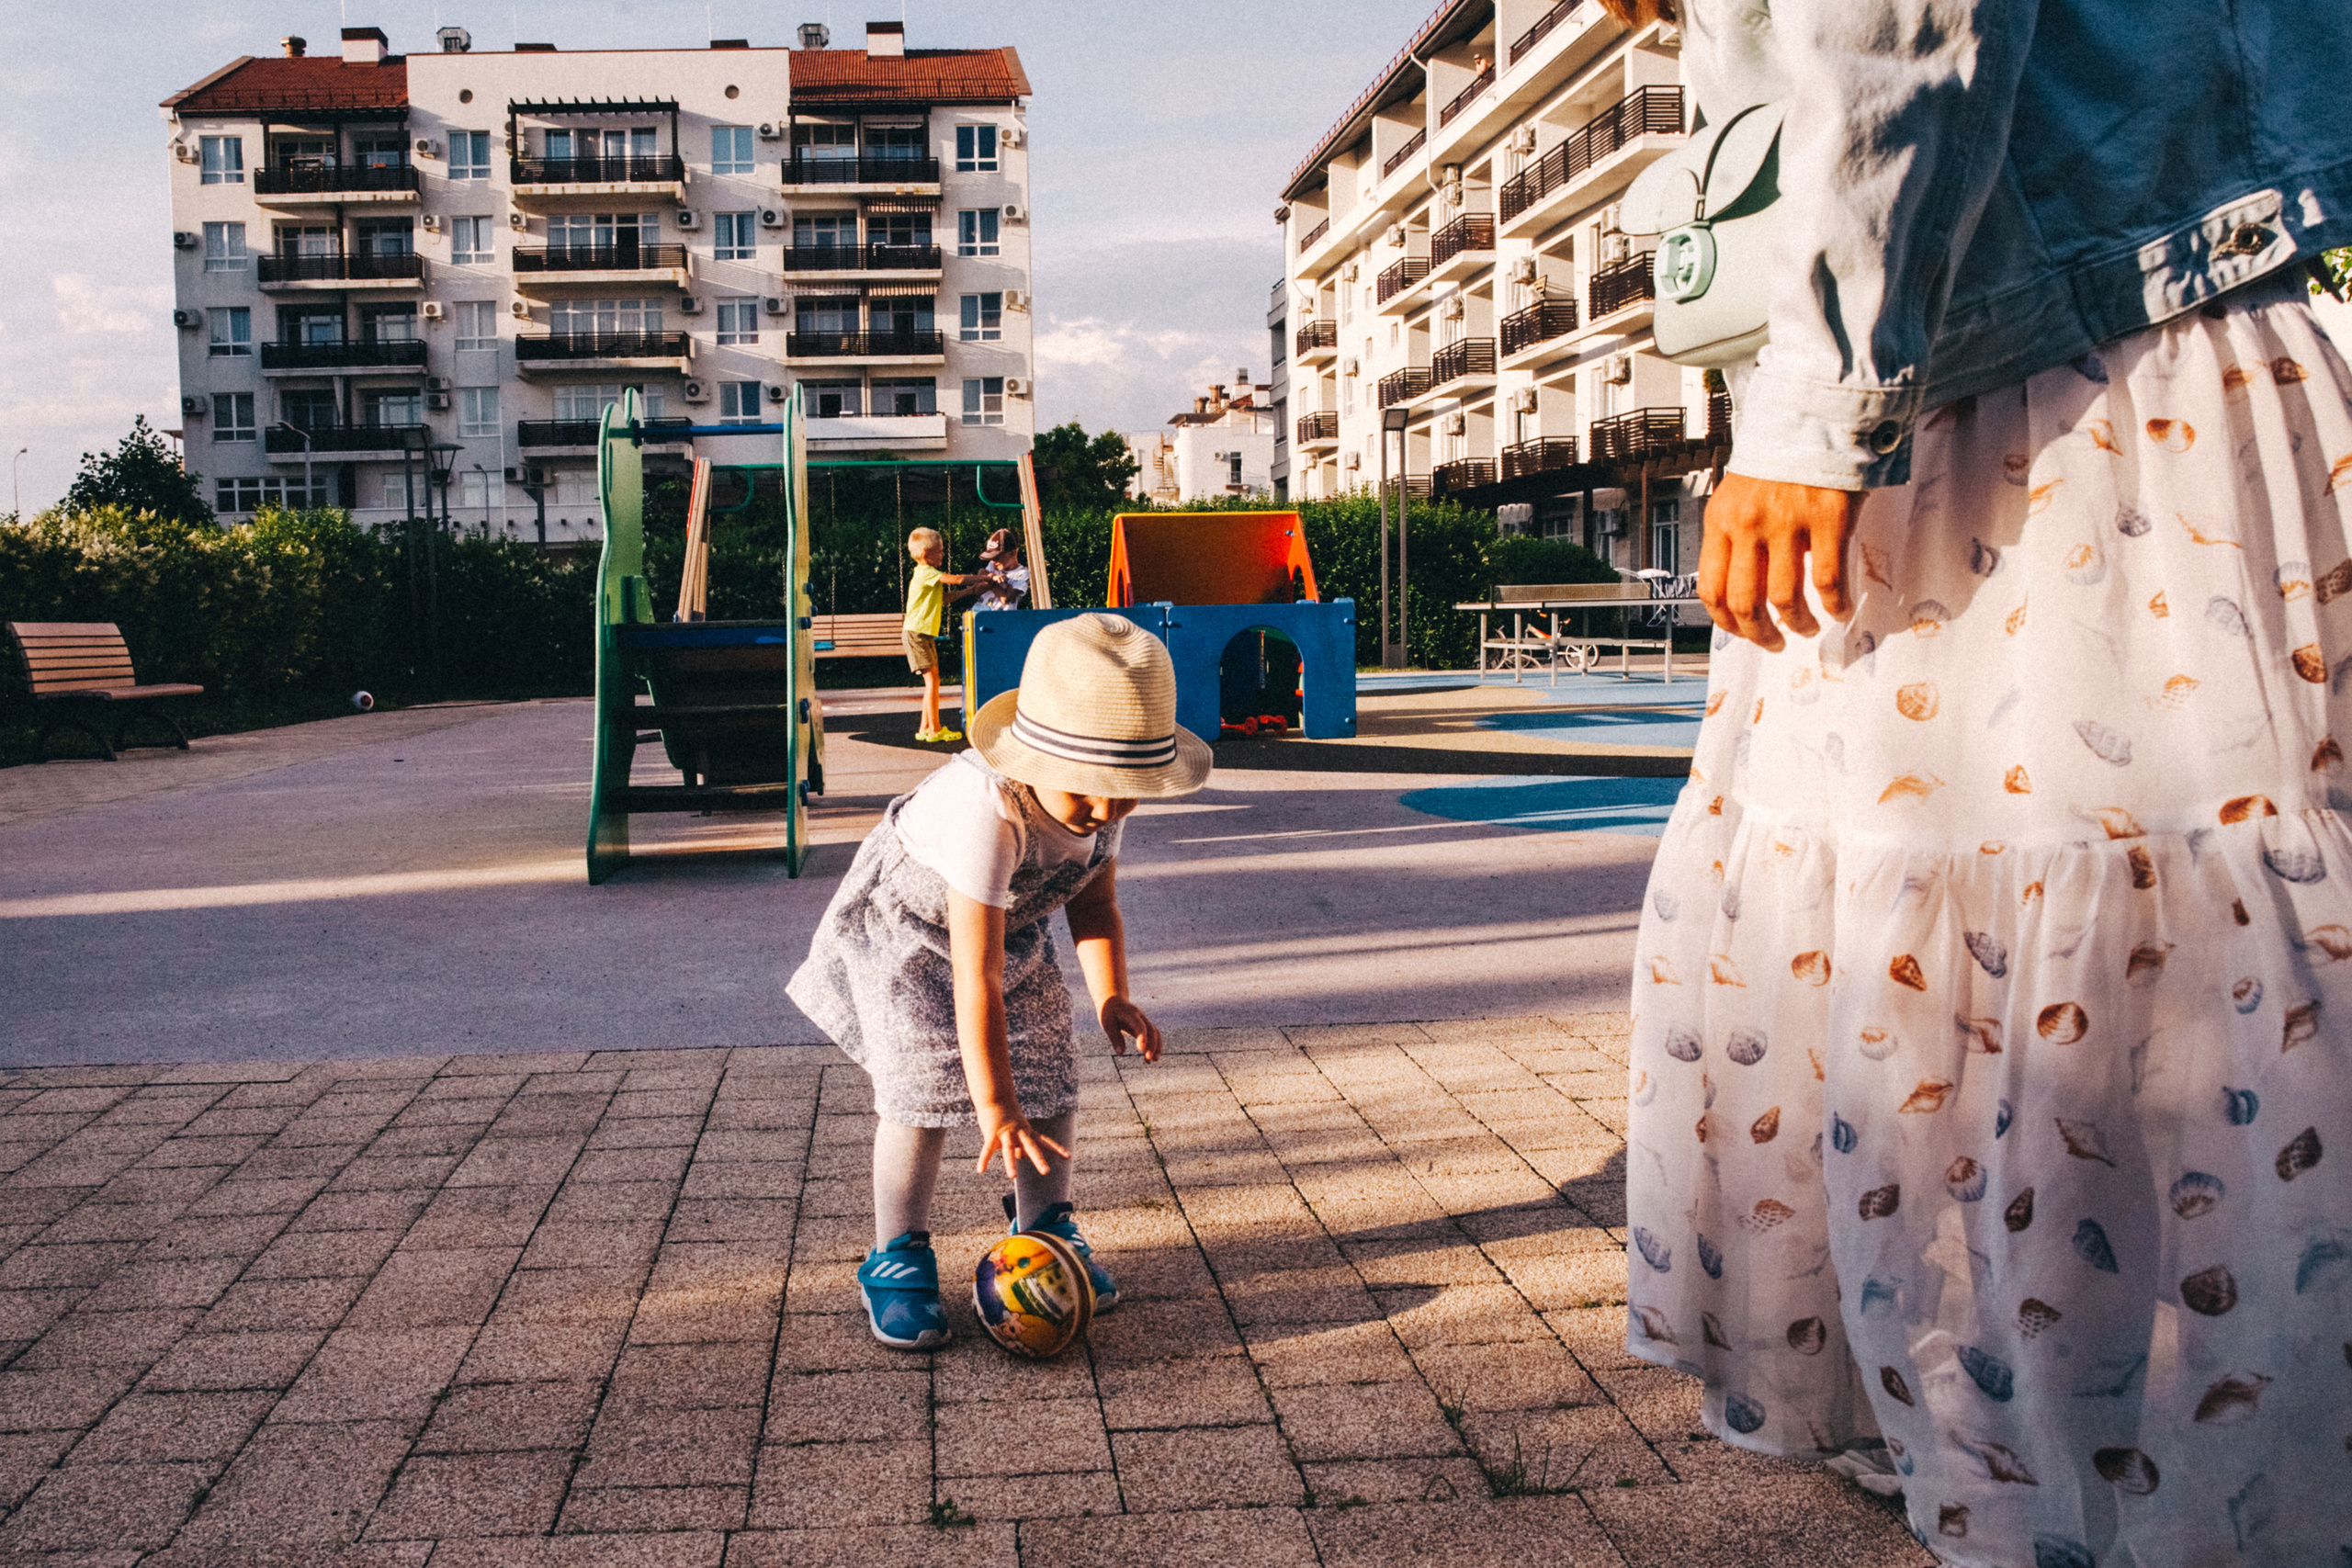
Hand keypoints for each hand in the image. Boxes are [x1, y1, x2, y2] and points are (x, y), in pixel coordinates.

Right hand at [974, 1102, 1070, 1178]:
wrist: (995, 1097)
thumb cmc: (1007, 1115)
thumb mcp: (1018, 1129)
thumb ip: (1020, 1144)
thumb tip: (1021, 1156)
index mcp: (1027, 1132)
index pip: (1045, 1141)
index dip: (1056, 1148)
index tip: (1068, 1156)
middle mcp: (1019, 1133)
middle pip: (1031, 1147)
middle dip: (1038, 1159)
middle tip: (1046, 1172)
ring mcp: (1006, 1133)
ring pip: (1009, 1149)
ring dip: (1010, 1163)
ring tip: (1012, 1177)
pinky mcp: (991, 1134)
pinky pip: (987, 1149)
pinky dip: (983, 1160)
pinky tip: (980, 1171)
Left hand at [1098, 994, 1161, 1061]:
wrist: (1114, 1001)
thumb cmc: (1109, 1013)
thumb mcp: (1107, 1024)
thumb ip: (1115, 1037)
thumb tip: (1121, 1054)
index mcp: (1130, 1014)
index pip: (1139, 1026)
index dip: (1142, 1037)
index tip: (1141, 1049)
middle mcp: (1141, 1017)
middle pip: (1151, 1030)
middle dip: (1152, 1045)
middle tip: (1149, 1060)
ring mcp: (1144, 1020)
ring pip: (1156, 1033)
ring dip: (1156, 1047)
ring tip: (1152, 1061)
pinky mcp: (1145, 1025)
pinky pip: (1154, 1035)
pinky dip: (1154, 1045)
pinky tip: (1149, 1057)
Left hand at [1697, 475, 1862, 650]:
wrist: (1815, 417)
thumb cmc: (1778, 461)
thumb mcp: (1739, 496)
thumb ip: (1736, 537)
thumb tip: (1743, 589)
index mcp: (1720, 520)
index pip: (1710, 588)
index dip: (1725, 622)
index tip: (1741, 632)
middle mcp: (1748, 524)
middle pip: (1744, 602)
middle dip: (1759, 634)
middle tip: (1774, 642)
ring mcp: (1787, 522)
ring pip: (1785, 598)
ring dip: (1798, 623)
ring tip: (1808, 627)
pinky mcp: (1828, 518)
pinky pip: (1827, 579)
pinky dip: (1833, 603)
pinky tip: (1838, 609)